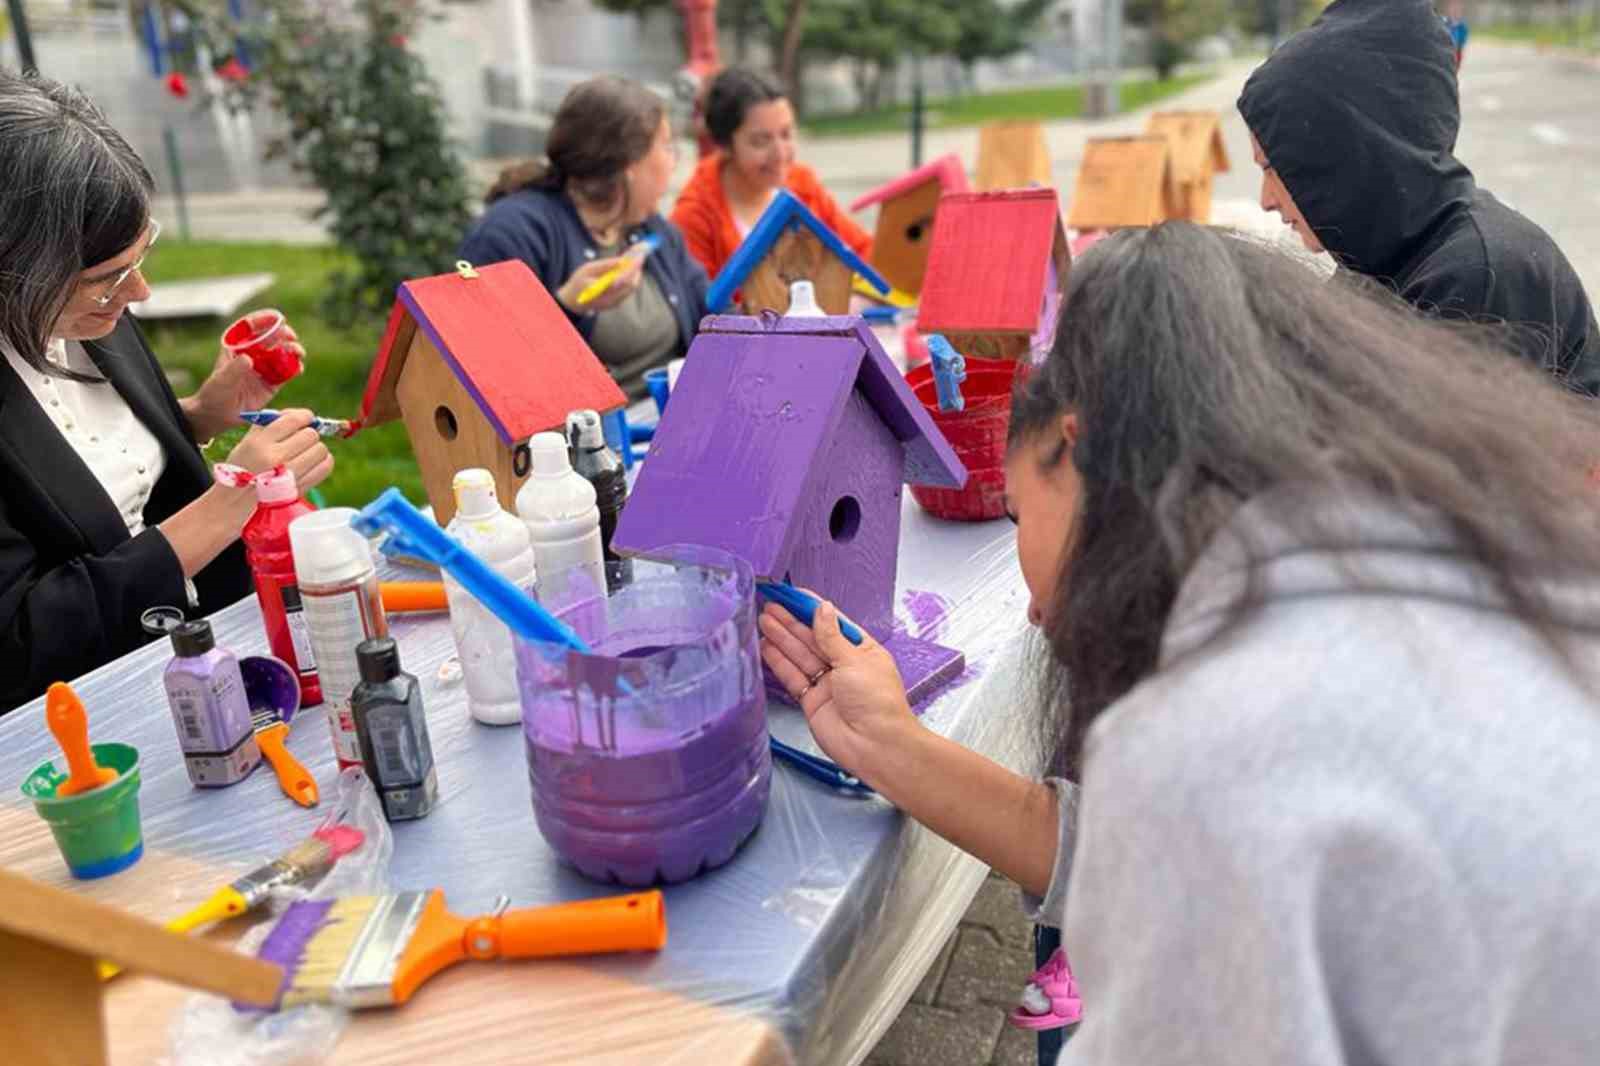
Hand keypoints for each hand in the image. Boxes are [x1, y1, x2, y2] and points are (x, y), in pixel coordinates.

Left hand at [187, 312, 304, 434]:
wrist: (218, 415)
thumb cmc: (214, 393)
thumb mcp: (222, 379)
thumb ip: (235, 369)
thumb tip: (248, 359)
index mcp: (236, 347)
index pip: (250, 327)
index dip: (264, 319)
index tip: (277, 318)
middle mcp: (252, 354)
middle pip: (270, 338)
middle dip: (283, 334)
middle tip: (291, 336)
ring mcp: (263, 368)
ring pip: (281, 354)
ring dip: (292, 350)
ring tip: (298, 352)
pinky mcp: (272, 383)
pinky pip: (286, 373)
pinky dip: (295, 369)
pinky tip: (299, 368)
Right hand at [224, 408, 333, 491]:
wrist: (238, 497)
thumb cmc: (245, 464)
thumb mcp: (248, 440)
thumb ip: (271, 423)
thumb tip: (302, 415)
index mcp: (259, 443)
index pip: (293, 420)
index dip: (305, 416)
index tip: (307, 418)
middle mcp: (274, 458)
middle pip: (310, 435)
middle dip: (308, 434)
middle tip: (302, 439)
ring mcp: (288, 475)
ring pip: (320, 450)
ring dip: (316, 448)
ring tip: (306, 452)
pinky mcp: (299, 487)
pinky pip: (325, 467)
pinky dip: (323, 461)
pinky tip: (313, 462)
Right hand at [557, 255, 644, 312]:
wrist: (573, 302)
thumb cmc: (579, 282)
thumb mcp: (588, 269)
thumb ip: (605, 265)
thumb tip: (623, 260)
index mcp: (600, 288)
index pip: (622, 278)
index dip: (632, 267)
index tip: (639, 256)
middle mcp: (609, 299)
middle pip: (631, 284)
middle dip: (637, 269)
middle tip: (641, 255)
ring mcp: (614, 303)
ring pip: (632, 288)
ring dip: (636, 273)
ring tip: (637, 259)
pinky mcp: (616, 304)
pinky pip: (628, 290)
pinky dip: (632, 279)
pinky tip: (631, 269)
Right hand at [759, 599, 917, 780]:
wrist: (876, 745)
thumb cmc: (877, 701)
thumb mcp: (854, 659)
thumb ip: (831, 635)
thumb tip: (822, 608)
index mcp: (862, 650)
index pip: (833, 622)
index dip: (811, 608)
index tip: (791, 594)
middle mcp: (843, 665)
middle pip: (812, 638)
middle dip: (791, 622)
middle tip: (770, 605)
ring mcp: (827, 683)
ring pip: (800, 656)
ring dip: (782, 638)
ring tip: (763, 620)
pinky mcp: (812, 701)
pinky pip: (793, 677)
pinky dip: (779, 663)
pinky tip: (766, 647)